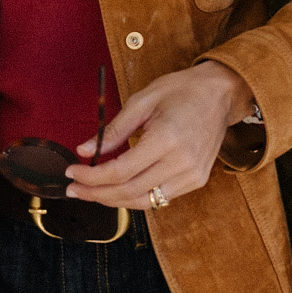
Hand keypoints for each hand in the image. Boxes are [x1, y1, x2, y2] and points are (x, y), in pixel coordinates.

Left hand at [64, 61, 253, 209]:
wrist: (220, 93)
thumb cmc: (181, 91)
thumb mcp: (142, 101)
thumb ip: (113, 129)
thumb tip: (83, 150)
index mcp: (166, 139)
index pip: (120, 171)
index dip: (91, 177)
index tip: (71, 173)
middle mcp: (181, 163)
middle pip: (129, 191)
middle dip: (95, 194)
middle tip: (73, 189)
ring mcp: (192, 175)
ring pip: (143, 201)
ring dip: (113, 200)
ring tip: (90, 192)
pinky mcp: (197, 181)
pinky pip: (159, 198)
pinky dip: (135, 196)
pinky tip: (118, 188)